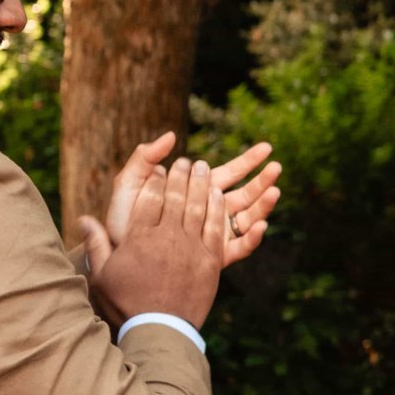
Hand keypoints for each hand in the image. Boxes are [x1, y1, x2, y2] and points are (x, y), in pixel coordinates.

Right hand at [83, 157, 224, 329]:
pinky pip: (217, 227)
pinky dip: (218, 208)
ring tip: (204, 168)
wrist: (160, 330)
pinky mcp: (211, 260)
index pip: (149, 199)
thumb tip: (82, 219)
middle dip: (181, 176)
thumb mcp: (103, 275)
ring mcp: (192, 248)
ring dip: (202, 185)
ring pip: (199, 207)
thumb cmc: (126, 303)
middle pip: (177, 198)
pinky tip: (220, 195)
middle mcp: (168, 238)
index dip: (156, 181)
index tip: (161, 169)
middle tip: (186, 162)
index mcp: (140, 238)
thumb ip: (95, 244)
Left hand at [101, 132, 281, 267]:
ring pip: (248, 218)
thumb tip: (170, 136)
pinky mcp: (214, 257)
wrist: (117, 258)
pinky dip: (252, 238)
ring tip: (274, 191)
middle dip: (263, 179)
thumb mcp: (129, 186)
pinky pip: (240, 248)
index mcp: (197, 192)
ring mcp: (215, 235)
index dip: (250, 160)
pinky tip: (260, 226)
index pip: (231, 172)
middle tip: (277, 166)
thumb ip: (145, 159)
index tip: (266, 148)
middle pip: (246, 194)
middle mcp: (211, 213)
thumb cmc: (122, 221)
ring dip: (263, 205)